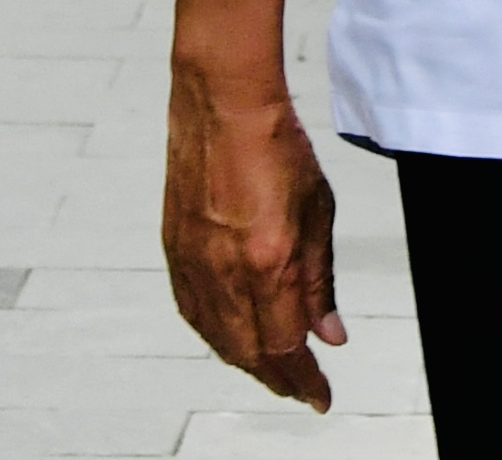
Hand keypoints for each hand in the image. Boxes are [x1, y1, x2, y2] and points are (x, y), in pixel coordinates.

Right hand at [163, 0, 341, 408]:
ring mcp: (193, 265)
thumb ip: (320, 278)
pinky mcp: (174, 252)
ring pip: (218, 337)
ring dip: (246, 361)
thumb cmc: (279, 147)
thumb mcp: (319, 211)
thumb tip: (328, 333)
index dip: (303, 378)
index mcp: (267, 262)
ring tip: (273, 370)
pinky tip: (230, 337)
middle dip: (277, 377)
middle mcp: (225, 272)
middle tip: (301, 388)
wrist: (222, 105)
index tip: (320, 397)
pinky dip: (216, 334)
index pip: (284, 345)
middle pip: (249, 351)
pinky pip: (194, 311)